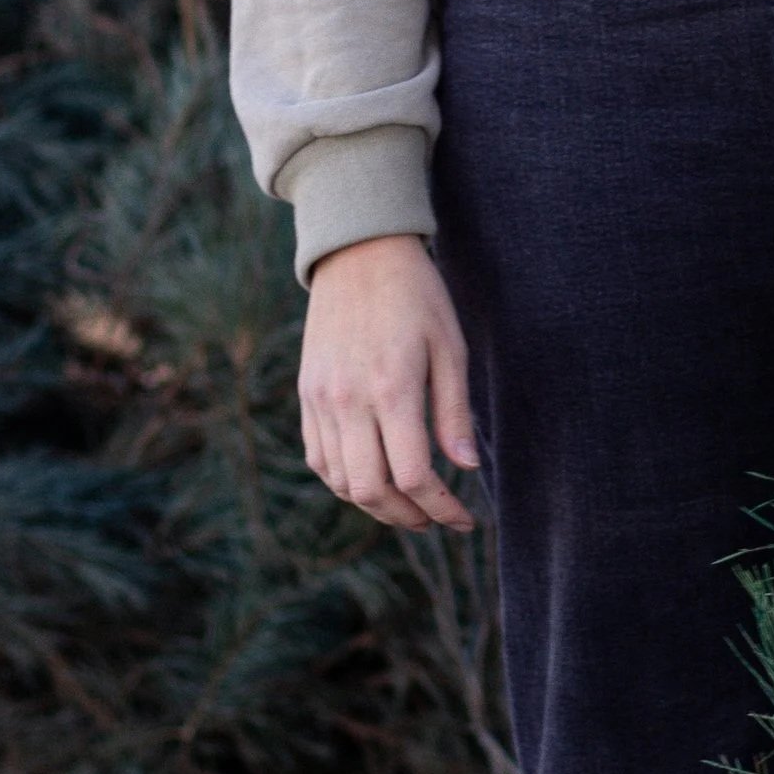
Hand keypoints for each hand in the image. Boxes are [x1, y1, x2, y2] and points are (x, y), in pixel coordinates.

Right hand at [300, 233, 477, 531]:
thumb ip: (454, 412)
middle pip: (371, 490)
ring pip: (340, 481)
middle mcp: (349, 401)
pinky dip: (344, 481)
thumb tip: (466, 468)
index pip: (412, 476)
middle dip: (408, 516)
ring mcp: (321, 400)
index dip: (442, 507)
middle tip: (436, 520)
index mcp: (392, 389)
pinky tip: (372, 480)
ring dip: (375, 505)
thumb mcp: (450, 347)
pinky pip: (318, 457)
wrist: (359, 254)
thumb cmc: (417, 296)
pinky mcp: (307, 395)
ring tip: (408, 506)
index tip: (464, 520)